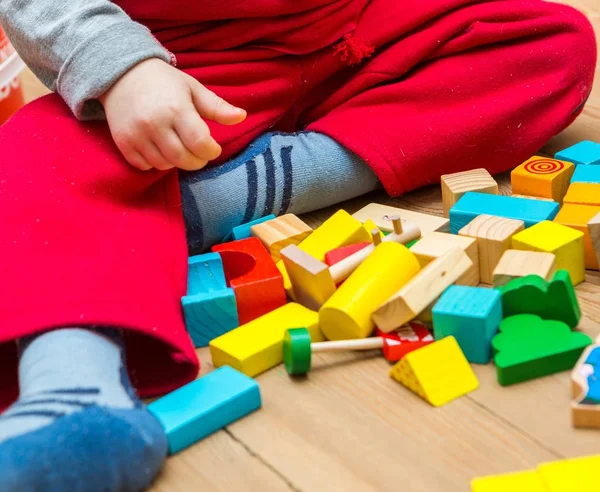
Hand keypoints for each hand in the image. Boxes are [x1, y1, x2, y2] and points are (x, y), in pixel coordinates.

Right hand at [99, 58, 245, 170]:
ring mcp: (137, 134)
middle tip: (198, 152)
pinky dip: (155, 162)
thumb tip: (242, 117)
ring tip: (178, 146)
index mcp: (176, 108)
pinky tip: (159, 148)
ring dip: (176, 162)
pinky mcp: (123, 142)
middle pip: (184, 159)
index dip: (211, 151)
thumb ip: (217, 106)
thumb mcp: (193, 88)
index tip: (213, 148)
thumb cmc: (164, 82)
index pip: (200, 143)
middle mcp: (155, 123)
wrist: (121, 73)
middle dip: (197, 161)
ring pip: (165, 165)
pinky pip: (145, 166)